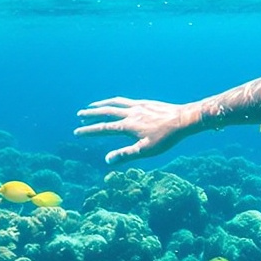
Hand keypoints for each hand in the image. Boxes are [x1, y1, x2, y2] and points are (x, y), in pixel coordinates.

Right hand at [75, 97, 198, 161]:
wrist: (184, 119)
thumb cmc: (166, 138)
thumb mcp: (146, 150)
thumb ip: (125, 155)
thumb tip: (107, 160)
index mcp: (127, 126)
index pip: (103, 129)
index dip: (89, 131)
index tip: (76, 132)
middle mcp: (130, 113)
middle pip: (105, 112)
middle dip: (91, 115)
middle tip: (79, 115)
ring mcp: (138, 106)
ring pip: (114, 103)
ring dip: (101, 105)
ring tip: (92, 106)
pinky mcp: (145, 103)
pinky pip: (125, 100)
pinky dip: (115, 101)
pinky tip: (116, 103)